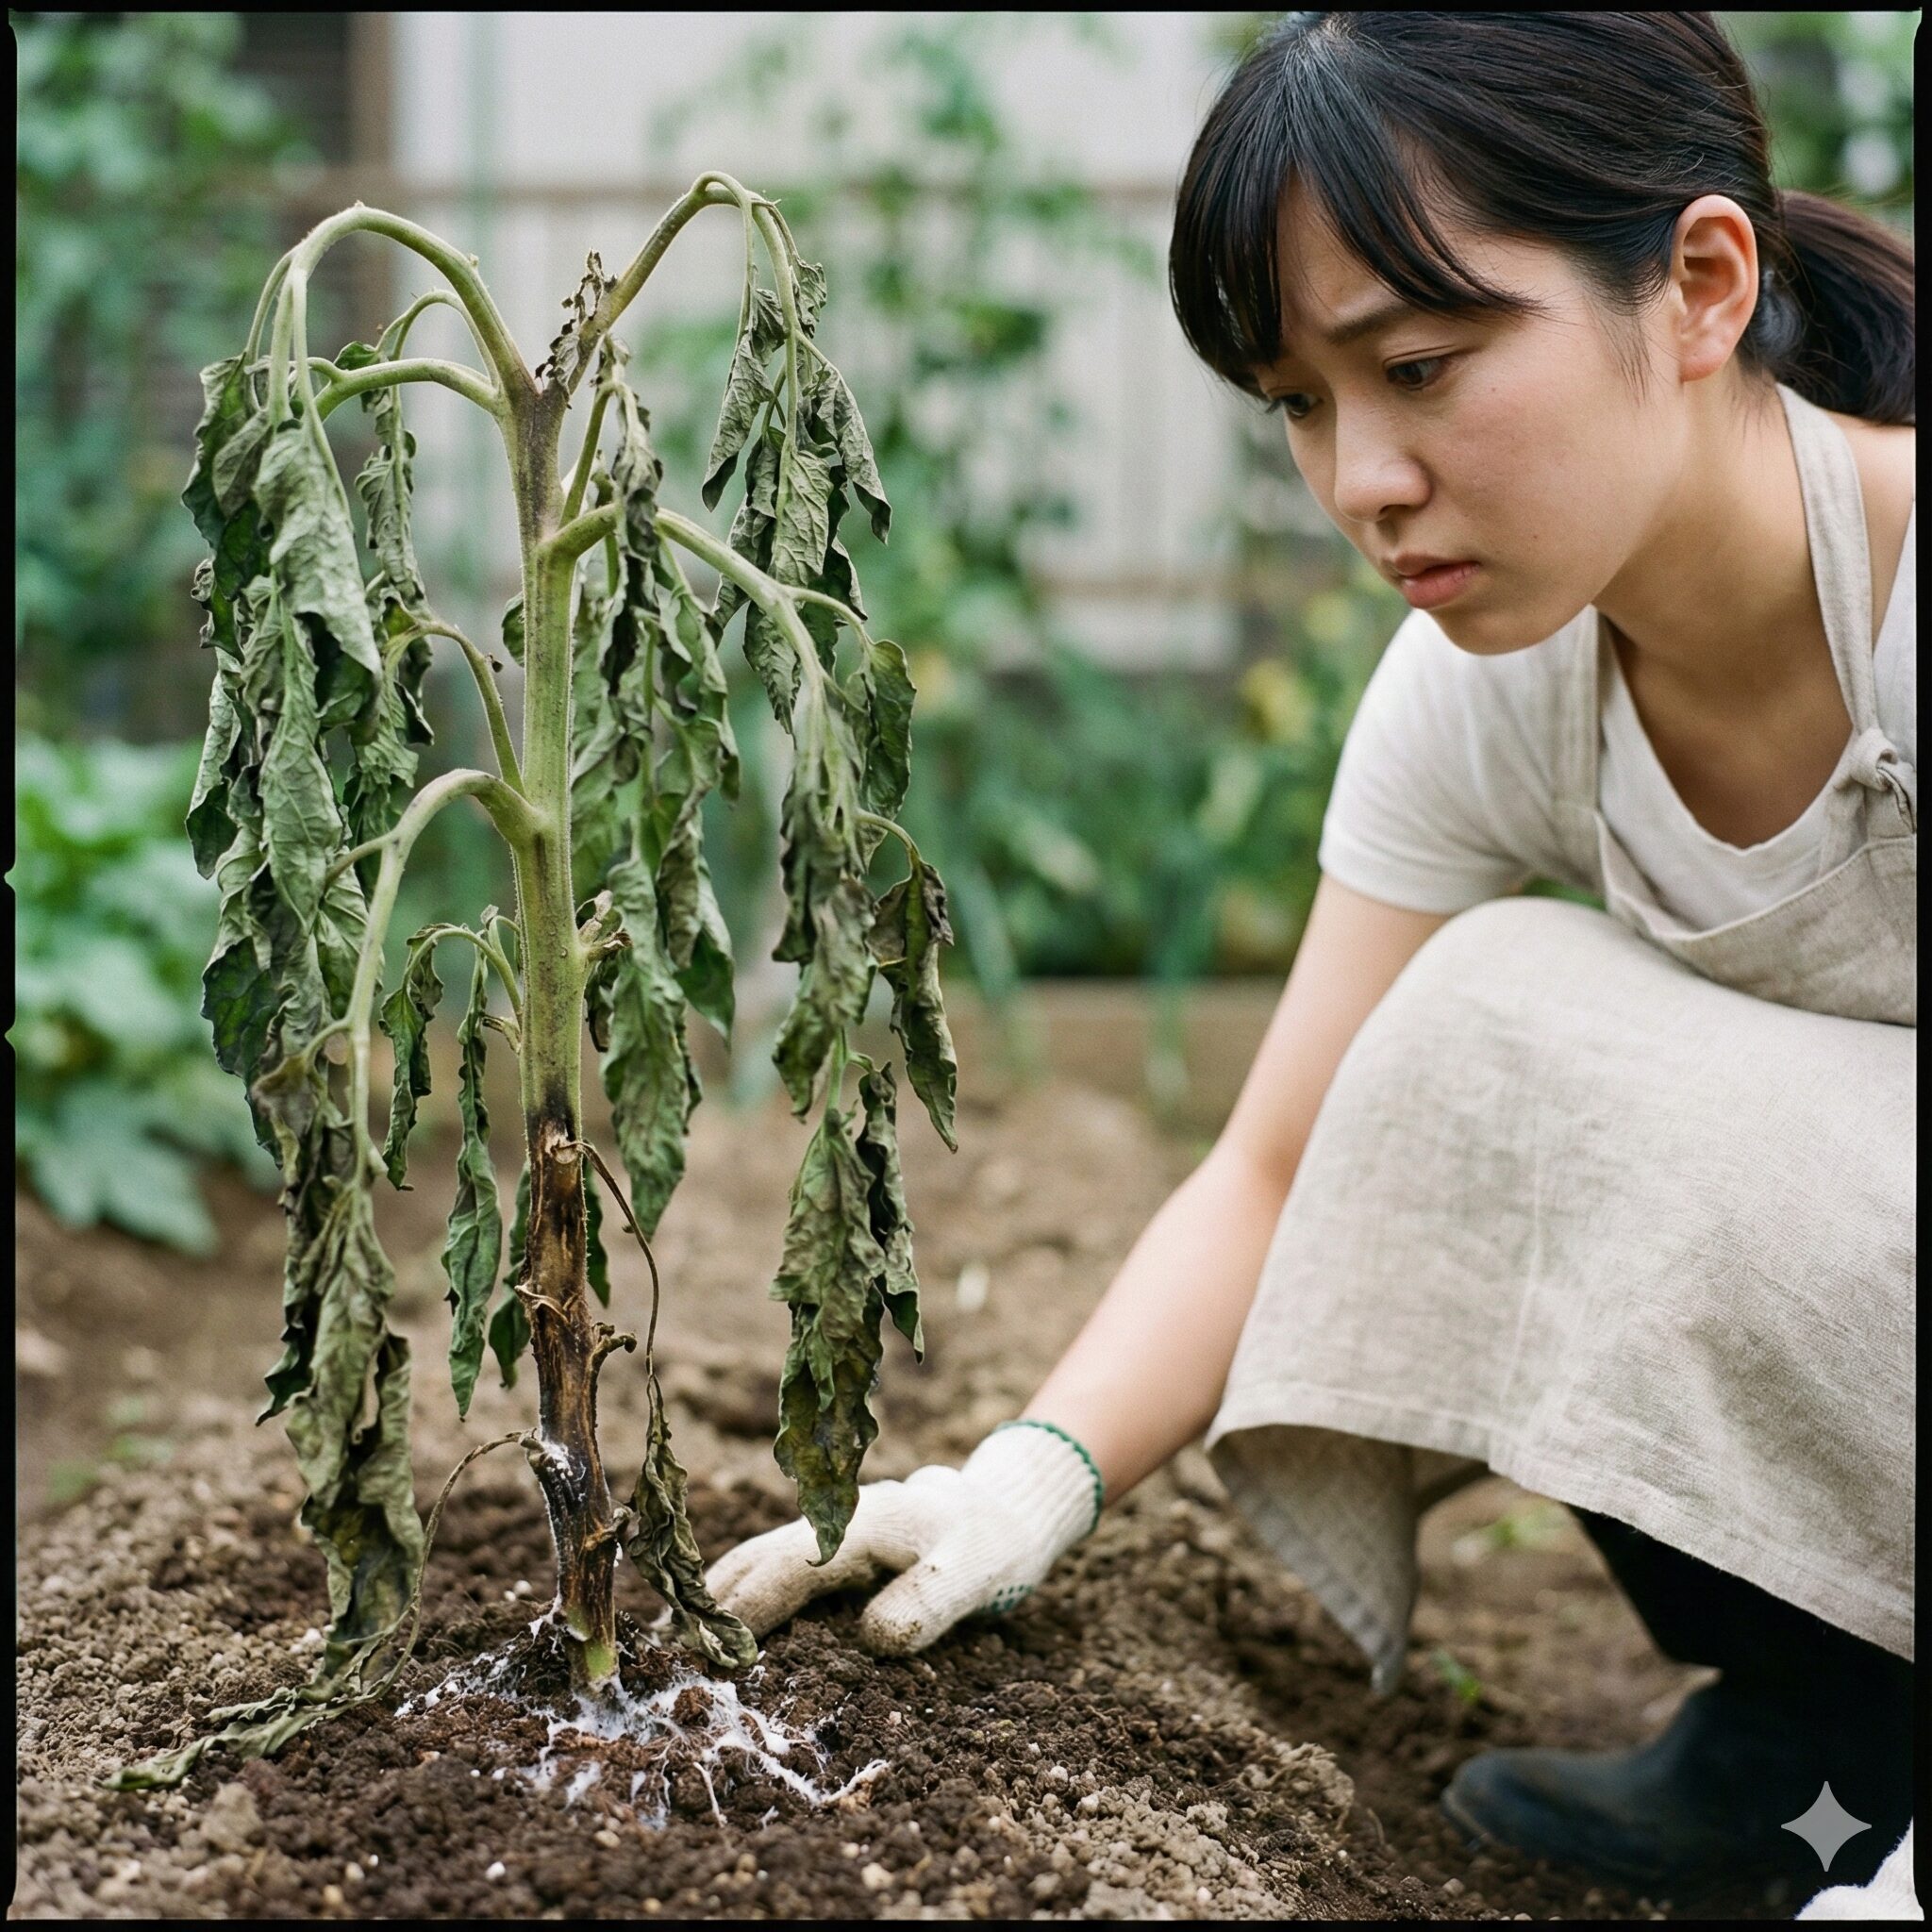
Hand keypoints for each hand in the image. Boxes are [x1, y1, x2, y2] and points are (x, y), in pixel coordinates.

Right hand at [705, 1422, 1102, 1654]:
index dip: (750, 1609)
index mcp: (864, 1527)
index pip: (792, 1569)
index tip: (714, 1652)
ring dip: (720, 1590)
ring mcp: (833, 1525)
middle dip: (714, 1600)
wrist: (1006, 1508)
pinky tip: (720, 1607)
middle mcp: (839, 1520)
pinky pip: (777, 1559)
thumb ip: (926, 1605)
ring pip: (762, 1553)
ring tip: (676, 1633)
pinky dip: (743, 1582)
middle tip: (668, 1651)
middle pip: (762, 1556)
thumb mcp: (971, 1578)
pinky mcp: (835, 1539)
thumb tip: (870, 1639)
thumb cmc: (989, 1547)